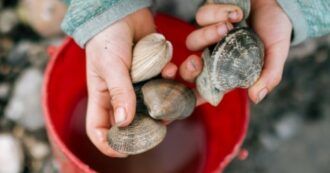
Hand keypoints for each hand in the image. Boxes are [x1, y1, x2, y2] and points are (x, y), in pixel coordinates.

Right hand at [85, 8, 177, 156]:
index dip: (109, 144)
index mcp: (103, 98)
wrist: (123, 13)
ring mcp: (140, 86)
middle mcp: (122, 96)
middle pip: (135, 123)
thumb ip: (119, 93)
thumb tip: (124, 122)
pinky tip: (172, 66)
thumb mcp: (109, 66)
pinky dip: (173, 78)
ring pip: (156, 104)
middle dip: (151, 122)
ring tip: (171, 77)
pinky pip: (167, 85)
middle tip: (163, 116)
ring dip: (169, 96)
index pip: (100, 129)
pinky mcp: (154, 74)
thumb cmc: (107, 39)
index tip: (125, 151)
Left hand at [180, 1, 291, 103]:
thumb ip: (269, 75)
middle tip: (197, 62)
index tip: (196, 95)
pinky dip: (218, 14)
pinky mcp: (208, 16)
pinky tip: (237, 13)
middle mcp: (215, 54)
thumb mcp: (277, 53)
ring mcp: (209, 36)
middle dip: (189, 69)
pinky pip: (202, 17)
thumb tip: (256, 97)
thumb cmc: (276, 29)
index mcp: (228, 69)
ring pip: (192, 41)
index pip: (207, 88)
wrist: (278, 1)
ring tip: (228, 27)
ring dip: (208, 35)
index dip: (196, 95)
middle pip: (189, 69)